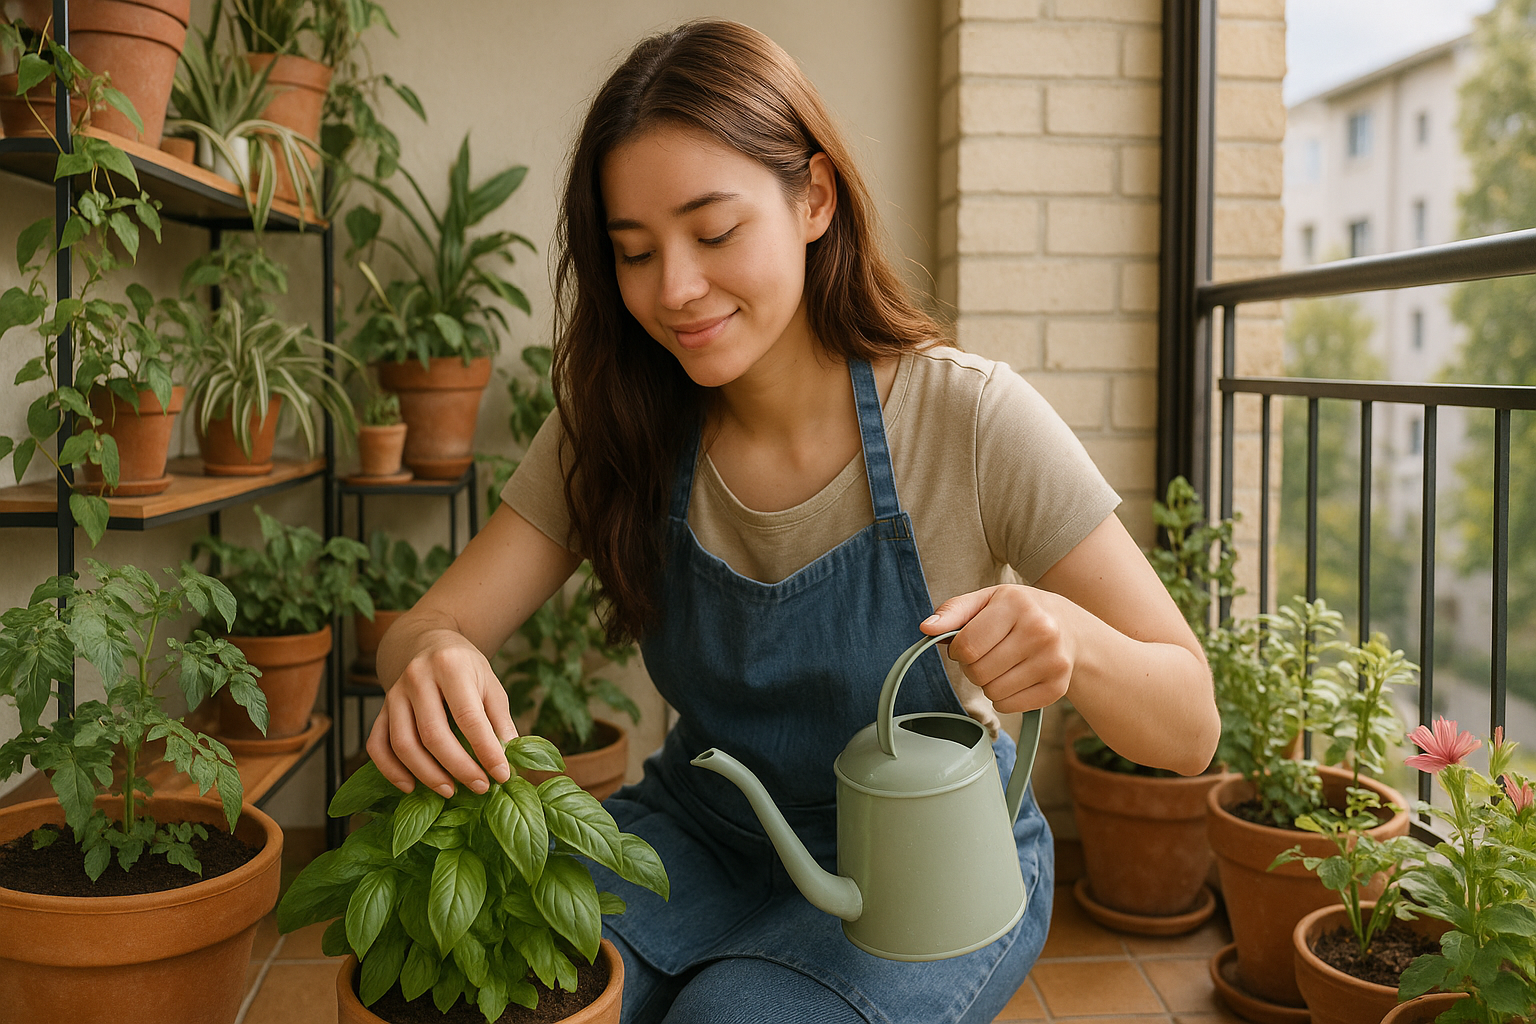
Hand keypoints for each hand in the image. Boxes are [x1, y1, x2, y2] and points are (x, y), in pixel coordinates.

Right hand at [365, 629, 517, 796]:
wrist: (429, 643)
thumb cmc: (466, 668)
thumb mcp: (490, 684)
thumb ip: (500, 720)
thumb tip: (511, 758)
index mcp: (451, 666)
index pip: (468, 716)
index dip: (486, 750)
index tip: (501, 775)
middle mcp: (417, 678)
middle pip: (433, 733)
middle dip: (458, 767)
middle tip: (480, 787)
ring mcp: (394, 693)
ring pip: (403, 743)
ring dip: (426, 774)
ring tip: (450, 791)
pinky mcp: (381, 709)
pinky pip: (377, 745)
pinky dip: (391, 770)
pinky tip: (411, 786)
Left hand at [920, 585, 1076, 713]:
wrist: (1070, 628)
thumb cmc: (1020, 612)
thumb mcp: (987, 600)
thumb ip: (954, 611)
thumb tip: (927, 628)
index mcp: (1017, 605)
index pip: (967, 646)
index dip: (957, 650)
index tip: (966, 644)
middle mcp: (1040, 631)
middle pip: (978, 672)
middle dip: (972, 666)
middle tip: (986, 654)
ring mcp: (1052, 661)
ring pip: (992, 692)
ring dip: (988, 682)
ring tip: (1002, 664)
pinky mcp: (1057, 687)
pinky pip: (1008, 706)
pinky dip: (1003, 697)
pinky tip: (1015, 677)